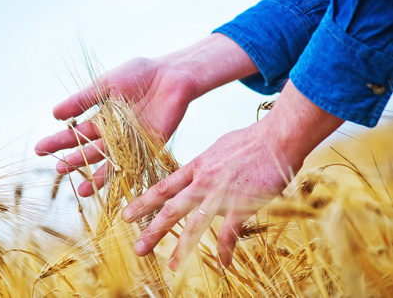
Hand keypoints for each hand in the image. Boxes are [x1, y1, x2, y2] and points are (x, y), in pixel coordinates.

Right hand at [35, 57, 197, 194]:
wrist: (172, 75)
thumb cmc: (139, 74)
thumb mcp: (106, 84)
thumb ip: (83, 99)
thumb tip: (54, 114)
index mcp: (102, 118)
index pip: (77, 133)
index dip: (59, 141)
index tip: (40, 149)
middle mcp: (115, 134)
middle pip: (91, 151)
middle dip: (74, 160)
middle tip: (58, 168)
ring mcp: (131, 143)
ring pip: (110, 163)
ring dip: (96, 176)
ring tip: (82, 189)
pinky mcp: (148, 148)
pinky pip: (134, 165)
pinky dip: (123, 178)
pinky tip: (113, 188)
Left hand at [121, 80, 344, 269]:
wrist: (275, 138)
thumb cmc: (250, 140)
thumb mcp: (218, 147)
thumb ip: (205, 163)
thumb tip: (198, 170)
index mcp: (197, 167)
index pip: (164, 187)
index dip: (143, 202)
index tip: (127, 215)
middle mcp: (203, 183)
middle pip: (171, 209)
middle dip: (153, 229)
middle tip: (138, 247)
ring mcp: (220, 195)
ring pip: (195, 225)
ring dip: (182, 247)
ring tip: (171, 265)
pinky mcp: (241, 205)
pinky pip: (230, 233)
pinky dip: (226, 250)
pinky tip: (223, 263)